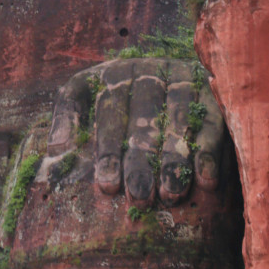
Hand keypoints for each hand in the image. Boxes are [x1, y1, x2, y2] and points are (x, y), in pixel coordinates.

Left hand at [48, 57, 224, 207]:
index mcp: (117, 72)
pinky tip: (205, 180)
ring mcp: (184, 79)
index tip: (107, 185)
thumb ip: (69, 112)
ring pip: (178, 119)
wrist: (172, 71)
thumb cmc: (119, 95)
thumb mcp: (88, 91)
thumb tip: (54, 148)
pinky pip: (213, 121)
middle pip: (144, 117)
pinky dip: (209, 150)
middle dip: (141, 160)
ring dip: (175, 158)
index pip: (110, 110)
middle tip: (140, 197)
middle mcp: (150, 72)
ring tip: (170, 194)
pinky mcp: (212, 93)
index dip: (108, 149)